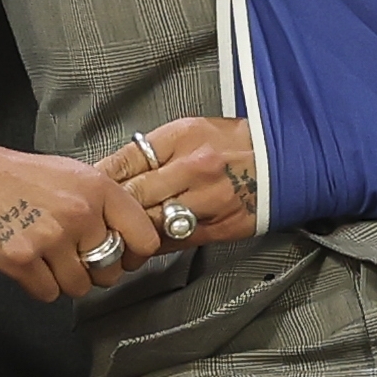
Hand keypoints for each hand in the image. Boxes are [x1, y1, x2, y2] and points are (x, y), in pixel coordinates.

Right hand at [0, 137, 153, 303]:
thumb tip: (129, 236)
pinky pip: (47, 294)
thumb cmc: (5, 172)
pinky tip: (22, 261)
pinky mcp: (19, 260)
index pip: (145, 239)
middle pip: (110, 271)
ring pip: (79, 287)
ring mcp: (49, 237)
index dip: (133, 254)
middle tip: (67, 255)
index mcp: (97, 188)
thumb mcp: (66, 173)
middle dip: (91, 270)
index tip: (121, 256)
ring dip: (61, 280)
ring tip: (40, 255)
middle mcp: (79, 213)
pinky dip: (36, 285)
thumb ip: (99, 202)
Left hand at [102, 116, 268, 254]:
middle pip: (133, 195)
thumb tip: (116, 171)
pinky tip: (140, 247)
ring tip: (110, 238)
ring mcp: (207, 200)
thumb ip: (156, 150)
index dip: (100, 180)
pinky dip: (152, 246)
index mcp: (183, 138)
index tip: (86, 191)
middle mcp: (193, 168)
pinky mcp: (219, 227)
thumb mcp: (194, 130)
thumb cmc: (239, 143)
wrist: (291, 160)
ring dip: (127, 233)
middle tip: (88, 219)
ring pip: (151, 223)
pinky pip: (174, 242)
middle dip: (107, 210)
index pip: (125, 161)